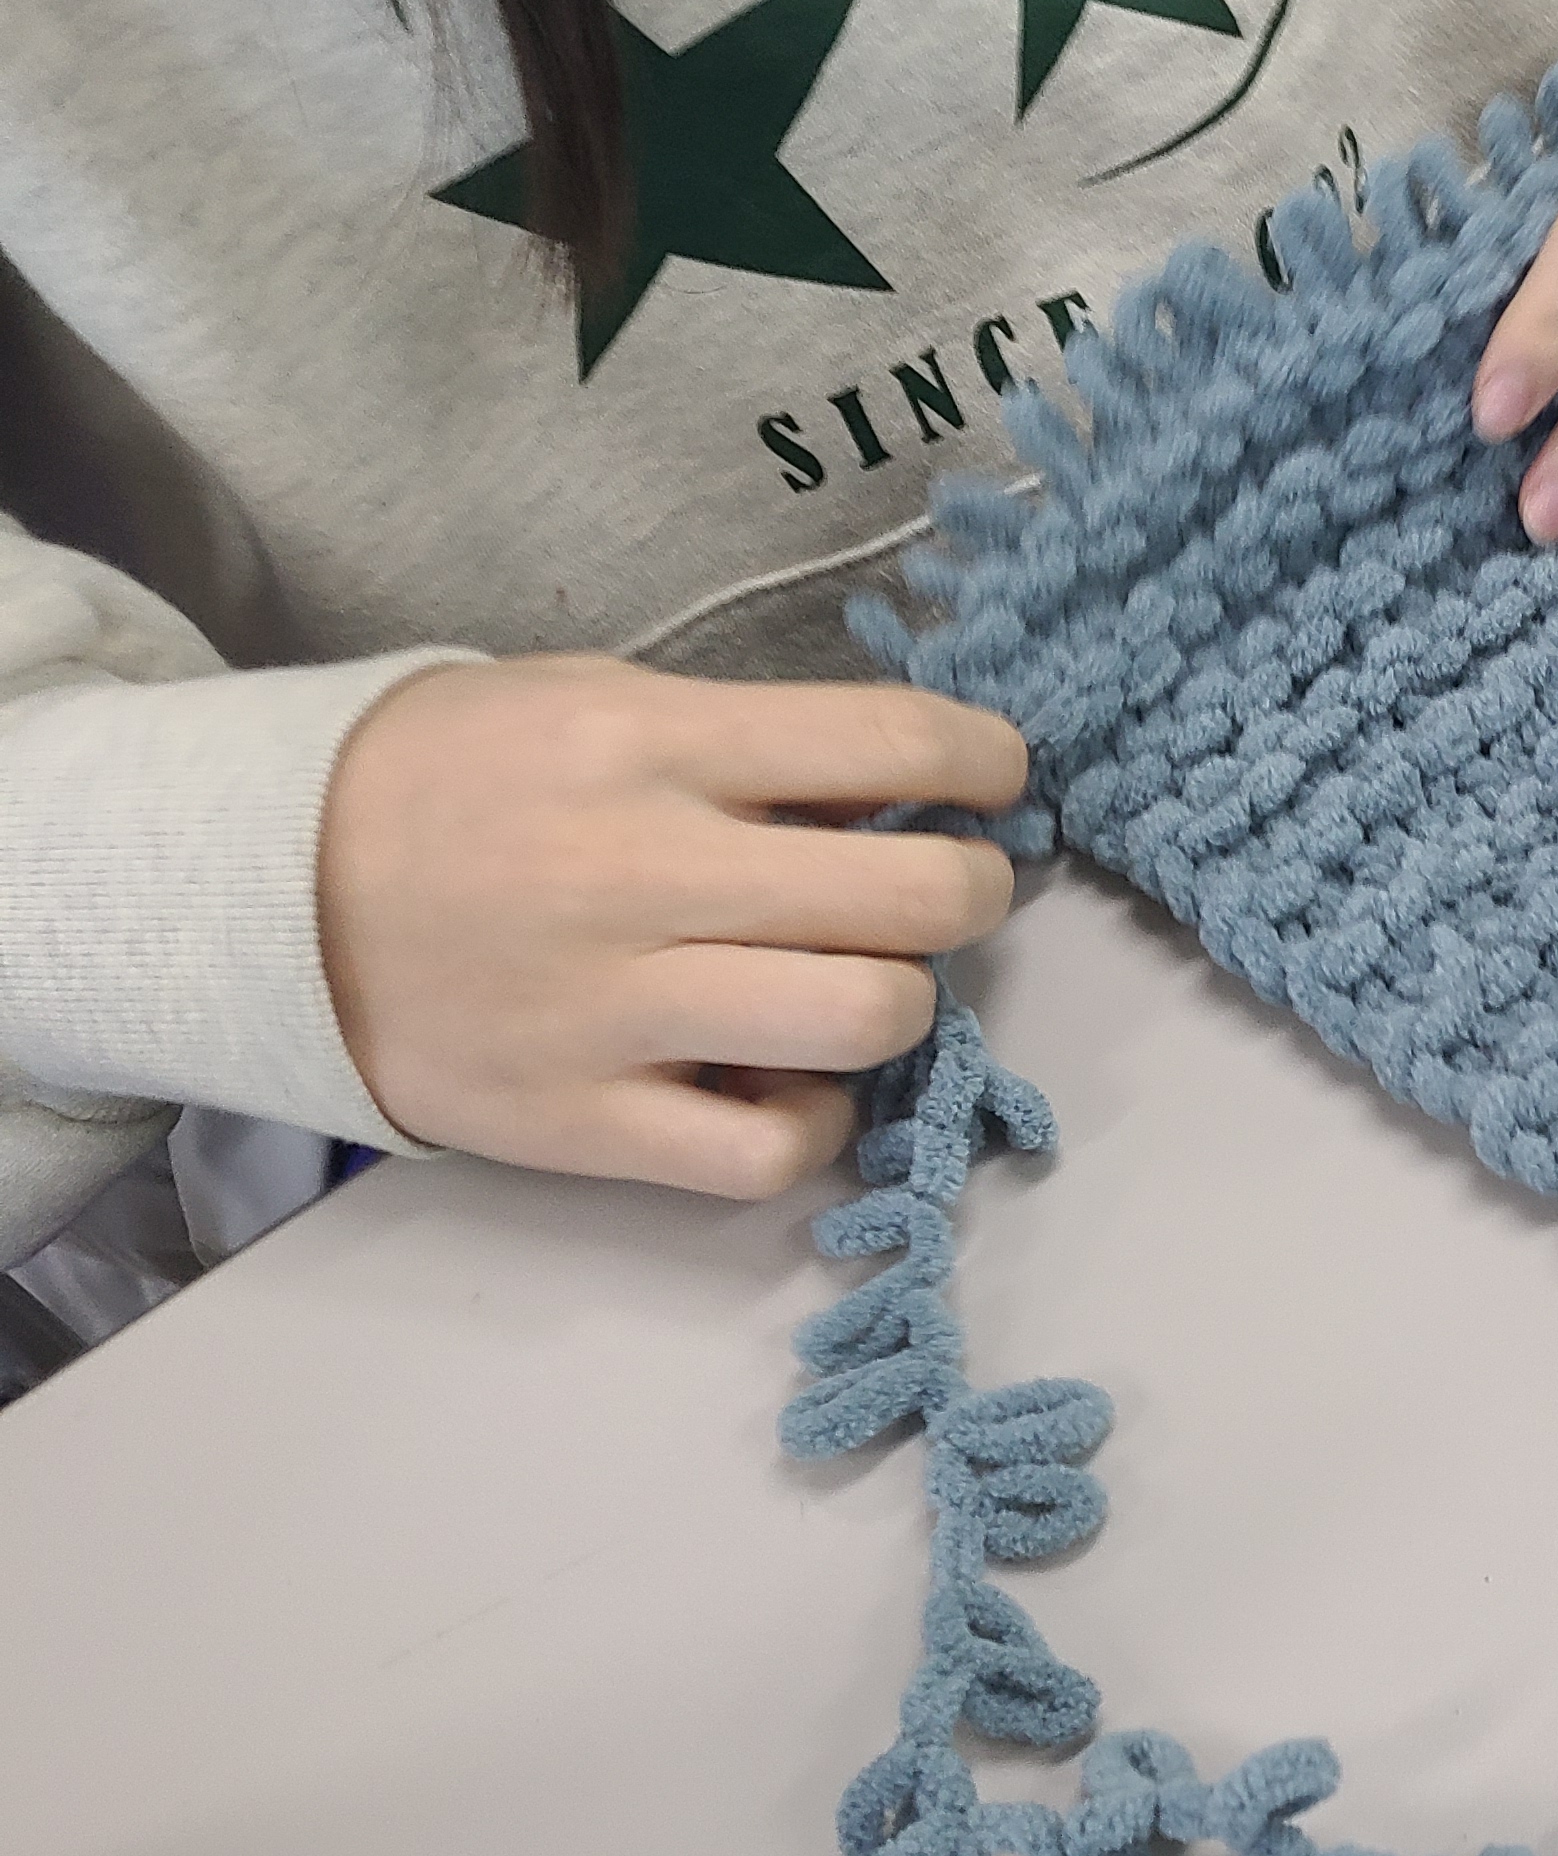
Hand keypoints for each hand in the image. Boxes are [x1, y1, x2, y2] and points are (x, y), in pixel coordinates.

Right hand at [319, 656, 1027, 1199]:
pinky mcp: (577, 1122)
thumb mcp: (595, 702)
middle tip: (951, 888)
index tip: (999, 776)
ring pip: (866, 1021)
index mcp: (648, 744)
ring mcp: (610, 1010)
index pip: (889, 739)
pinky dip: (814, 1123)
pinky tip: (789, 1082)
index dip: (986, 759)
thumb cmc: (456, 779)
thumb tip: (908, 786)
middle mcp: (641, 874)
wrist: (260, 889)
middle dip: (971, 889)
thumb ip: (744, 744)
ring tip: (865, 981)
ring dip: (903, 1002)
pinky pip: (770, 1152)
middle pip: (913, 899)